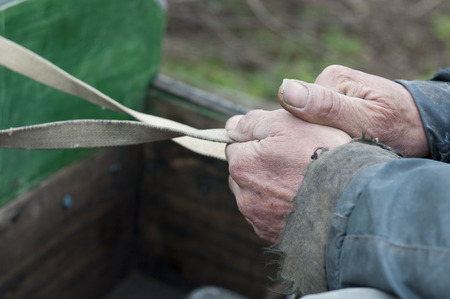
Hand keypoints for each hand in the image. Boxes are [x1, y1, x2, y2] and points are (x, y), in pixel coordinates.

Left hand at [226, 109, 350, 242]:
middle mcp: (243, 195)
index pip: (236, 146)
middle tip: (291, 161)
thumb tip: (231, 126)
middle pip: (244, 172)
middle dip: (260, 165)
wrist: (352, 200)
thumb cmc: (321, 156)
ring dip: (269, 187)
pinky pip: (269, 216)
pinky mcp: (273, 235)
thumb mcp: (287, 123)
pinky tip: (301, 201)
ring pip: (255, 195)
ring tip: (300, 182)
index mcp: (242, 164)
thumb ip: (253, 122)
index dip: (257, 140)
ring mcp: (258, 218)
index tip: (279, 142)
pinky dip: (280, 208)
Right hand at [279, 65, 428, 156]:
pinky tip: (343, 143)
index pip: (295, 112)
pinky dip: (327, 139)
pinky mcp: (333, 105)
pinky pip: (317, 127)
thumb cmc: (399, 125)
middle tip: (340, 150)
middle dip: (315, 138)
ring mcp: (329, 93)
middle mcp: (326, 82)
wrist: (420, 125)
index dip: (305, 135)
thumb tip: (284, 90)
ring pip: (307, 125)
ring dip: (321, 140)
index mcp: (330, 79)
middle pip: (300, 118)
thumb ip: (325, 107)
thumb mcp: (364, 120)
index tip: (328, 148)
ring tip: (345, 146)